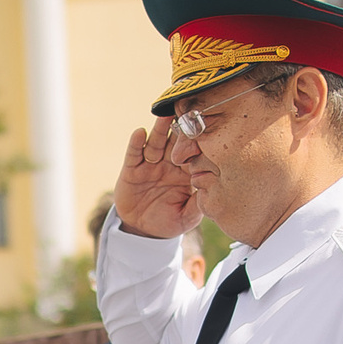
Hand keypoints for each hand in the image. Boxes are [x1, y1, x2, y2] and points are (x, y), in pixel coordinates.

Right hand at [112, 115, 204, 239]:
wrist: (143, 231)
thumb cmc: (169, 222)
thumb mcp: (187, 218)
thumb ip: (197, 205)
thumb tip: (210, 193)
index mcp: (186, 172)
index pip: (194, 153)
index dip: (199, 143)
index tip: (207, 131)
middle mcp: (169, 163)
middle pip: (175, 141)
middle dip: (181, 128)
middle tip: (188, 112)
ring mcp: (150, 164)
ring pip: (156, 142)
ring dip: (160, 128)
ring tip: (164, 115)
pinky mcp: (132, 169)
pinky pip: (134, 153)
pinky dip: (136, 143)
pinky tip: (140, 132)